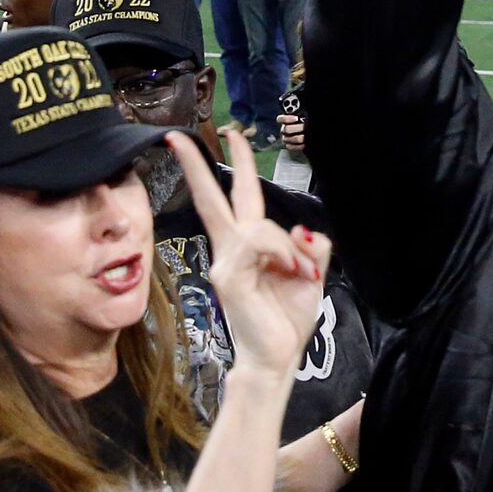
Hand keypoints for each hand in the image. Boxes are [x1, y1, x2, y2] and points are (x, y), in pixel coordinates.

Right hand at [165, 128, 327, 382]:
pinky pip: (259, 243)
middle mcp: (230, 249)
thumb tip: (303, 229)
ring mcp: (225, 262)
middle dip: (198, 164)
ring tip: (303, 273)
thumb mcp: (311, 272)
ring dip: (289, 247)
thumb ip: (311, 245)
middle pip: (213, 198)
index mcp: (248, 244)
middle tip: (180, 136)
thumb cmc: (288, 318)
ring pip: (259, 225)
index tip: (229, 135)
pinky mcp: (228, 276)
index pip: (236, 196)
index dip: (235, 164)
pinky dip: (284, 254)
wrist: (277, 357)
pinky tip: (293, 273)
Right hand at [277, 109, 305, 153]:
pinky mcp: (290, 145)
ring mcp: (286, 137)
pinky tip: (305, 143)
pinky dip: (298, 146)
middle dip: (297, 128)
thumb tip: (305, 111)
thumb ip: (302, 113)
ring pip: (288, 138)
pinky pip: (290, 147)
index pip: (281, 119)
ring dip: (299, 137)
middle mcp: (285, 128)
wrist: (311, 130)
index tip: (296, 118)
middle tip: (305, 127)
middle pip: (286, 129)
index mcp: (286, 120)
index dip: (287, 118)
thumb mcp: (305, 115)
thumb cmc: (307, 121)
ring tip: (307, 135)